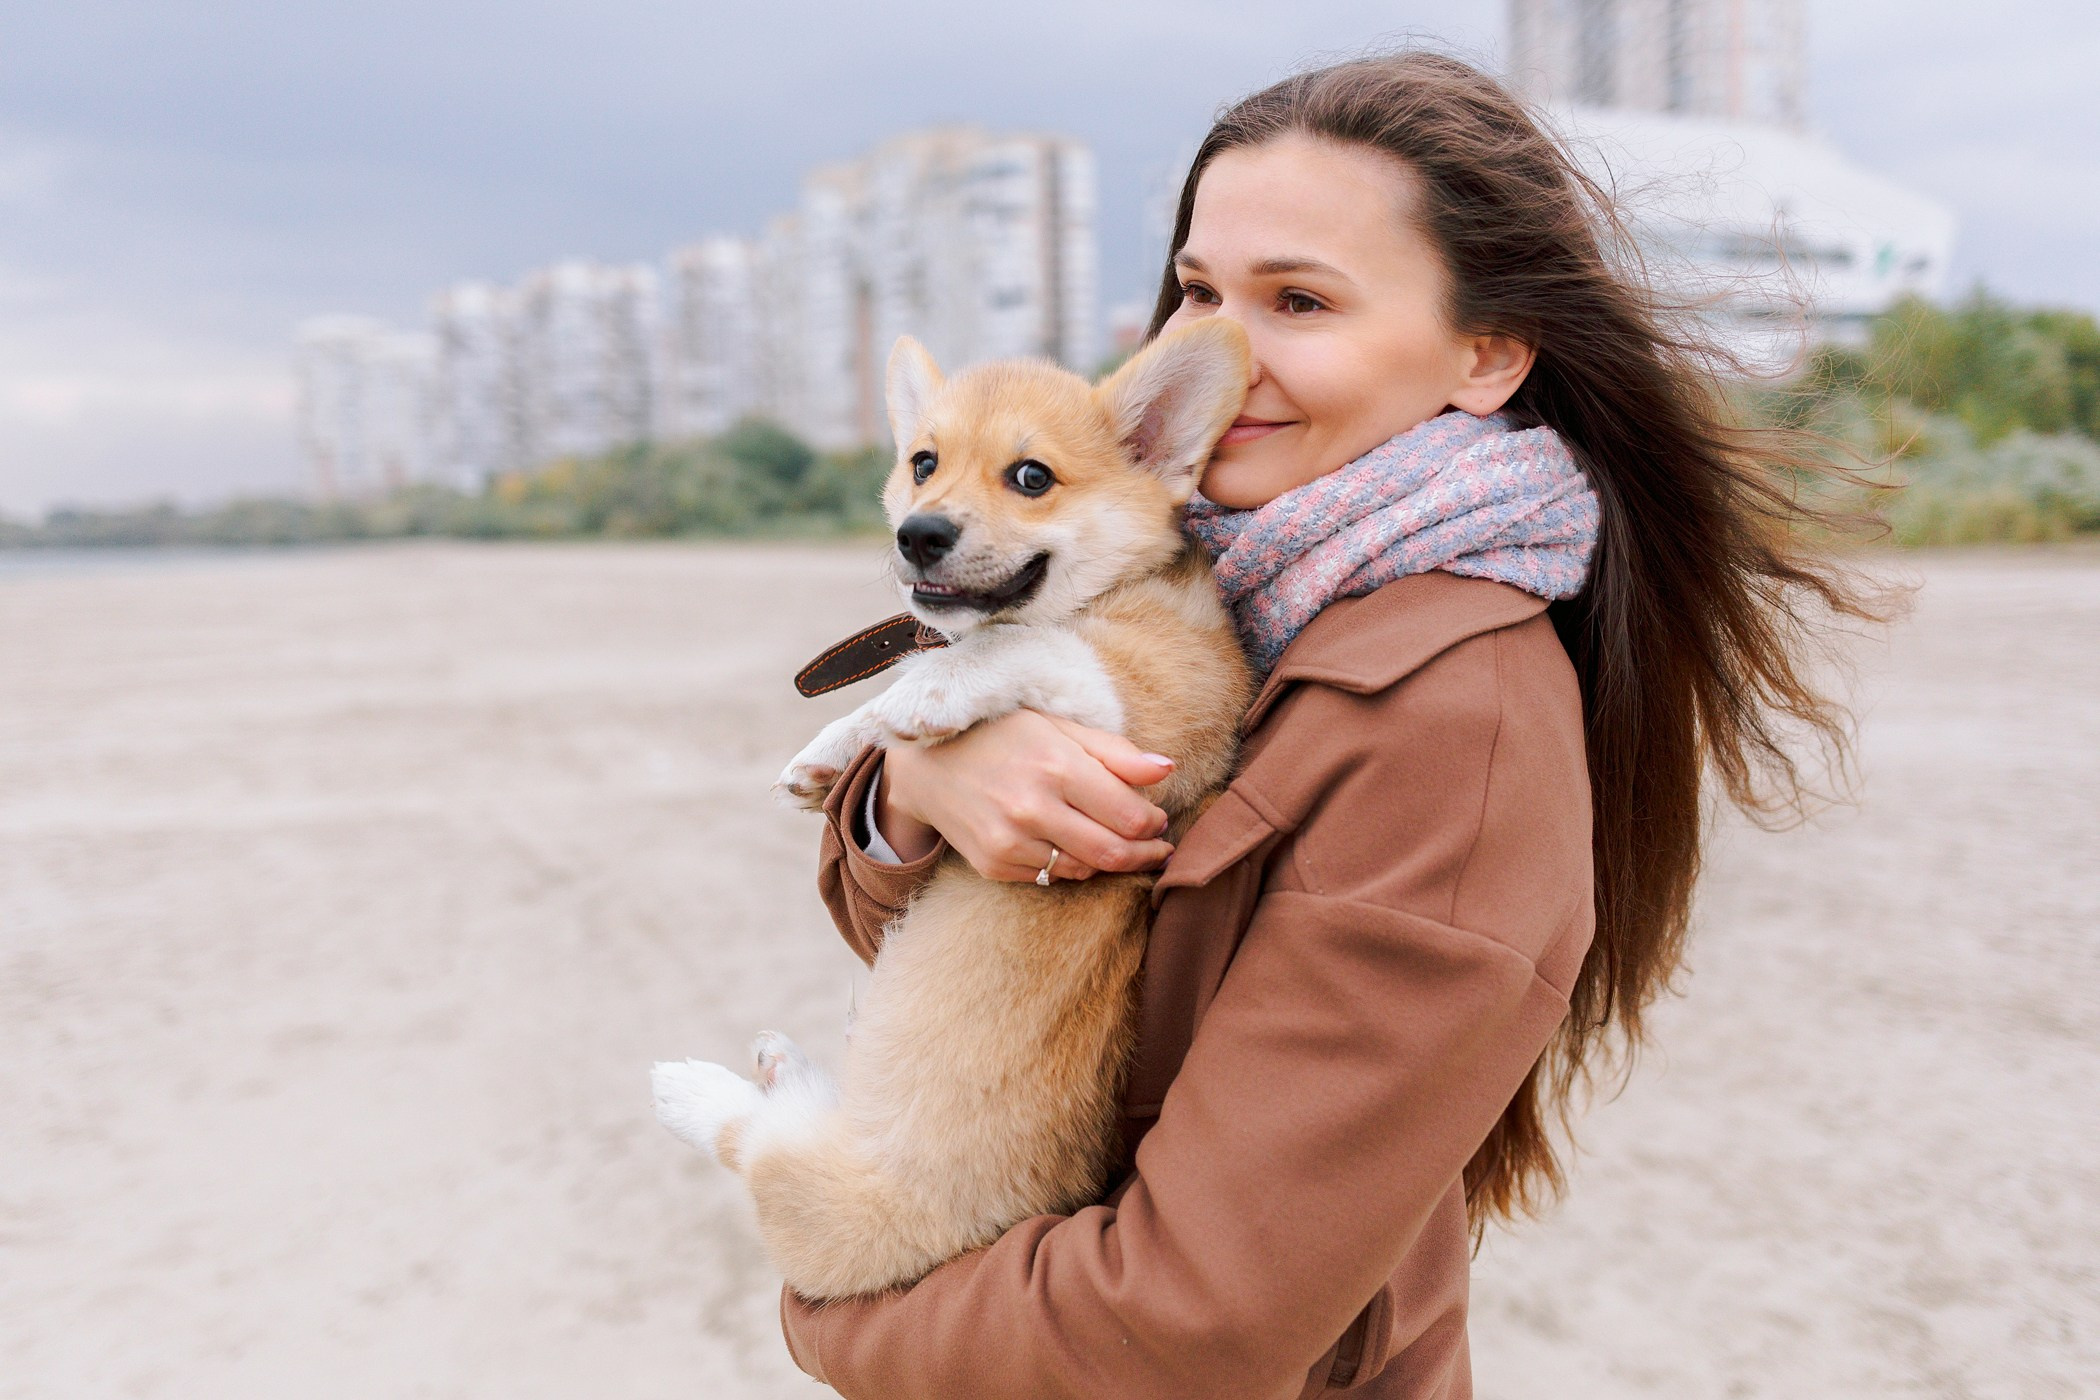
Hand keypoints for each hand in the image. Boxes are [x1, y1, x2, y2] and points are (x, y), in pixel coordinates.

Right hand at [875, 710, 1176, 882]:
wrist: (928, 765)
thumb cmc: (1002, 737)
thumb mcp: (1057, 728)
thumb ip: (1114, 752)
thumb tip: (1167, 769)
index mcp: (1055, 766)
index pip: (1129, 816)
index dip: (1154, 823)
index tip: (1159, 819)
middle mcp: (1031, 808)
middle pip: (1113, 853)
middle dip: (1146, 854)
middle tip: (1158, 849)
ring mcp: (1009, 842)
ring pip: (1085, 870)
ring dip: (1110, 862)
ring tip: (1119, 845)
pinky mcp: (994, 865)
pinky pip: (1051, 877)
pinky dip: (1071, 865)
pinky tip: (1072, 846)